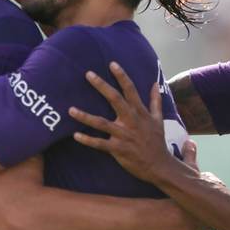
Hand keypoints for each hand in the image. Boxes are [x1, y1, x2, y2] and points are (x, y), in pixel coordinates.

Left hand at [68, 61, 172, 183]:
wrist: (159, 166)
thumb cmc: (157, 141)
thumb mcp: (158, 119)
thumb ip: (155, 101)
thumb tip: (155, 84)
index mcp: (140, 112)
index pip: (130, 90)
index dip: (121, 76)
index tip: (112, 64)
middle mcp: (131, 121)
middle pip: (115, 99)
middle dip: (101, 86)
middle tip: (88, 74)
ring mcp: (124, 135)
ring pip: (101, 123)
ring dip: (85, 116)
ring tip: (70, 109)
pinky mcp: (118, 149)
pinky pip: (100, 144)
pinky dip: (88, 140)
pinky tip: (75, 135)